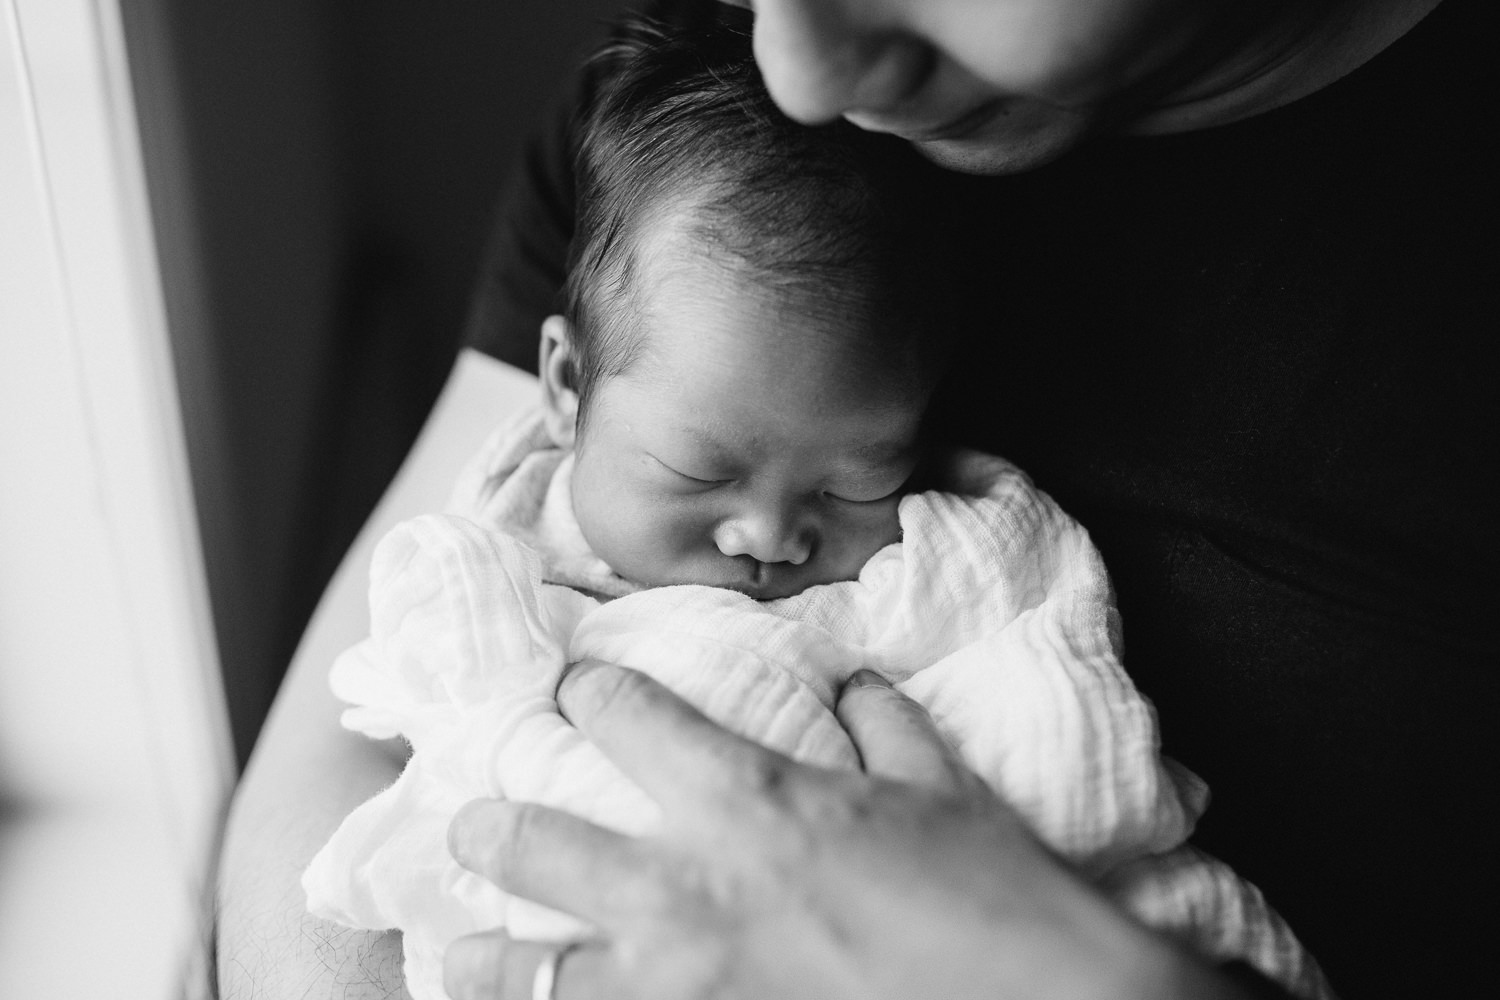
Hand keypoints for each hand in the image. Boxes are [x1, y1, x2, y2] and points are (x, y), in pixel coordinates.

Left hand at [444, 661, 1244, 999]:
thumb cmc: (993, 898)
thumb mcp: (943, 793)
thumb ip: (885, 728)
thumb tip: (855, 683)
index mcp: (750, 803)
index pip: (628, 720)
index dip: (588, 692)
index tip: (572, 687)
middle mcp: (690, 892)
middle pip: (538, 845)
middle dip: (493, 824)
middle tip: (474, 820)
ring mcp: (686, 986)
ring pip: (536, 973)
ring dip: (488, 959)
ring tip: (457, 952)